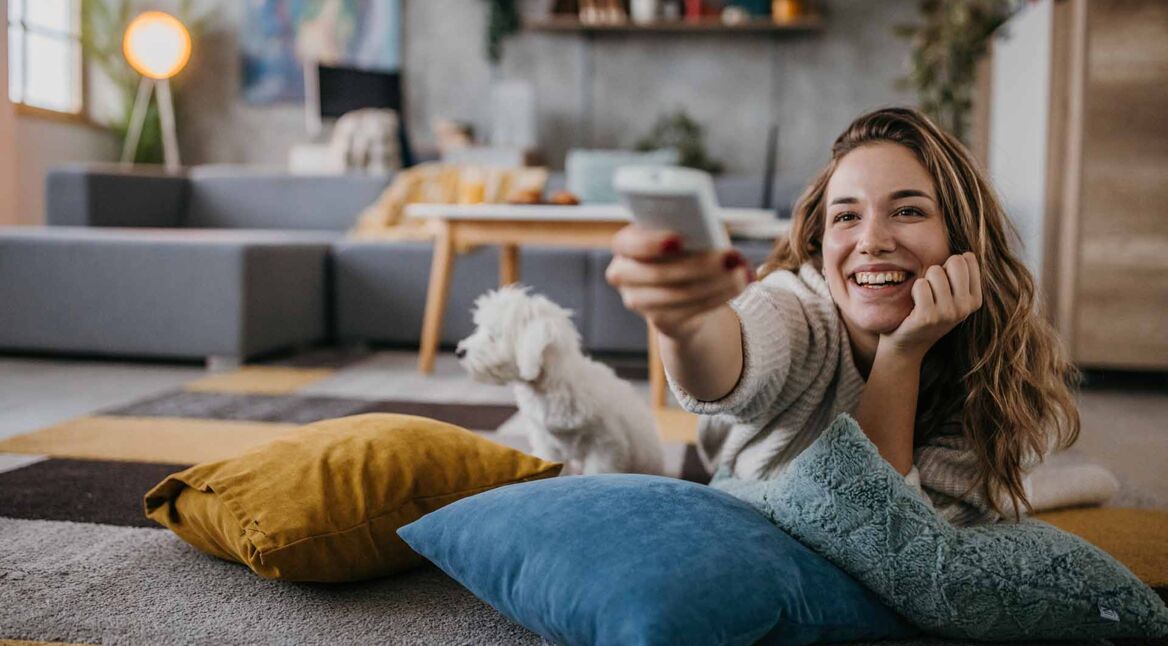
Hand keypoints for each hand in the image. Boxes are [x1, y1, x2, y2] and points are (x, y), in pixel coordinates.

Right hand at [605, 225, 754, 340]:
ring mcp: (638, 302)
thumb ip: (690, 231)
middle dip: (698, 266)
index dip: (652, 243)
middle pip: (659, 273)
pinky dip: (719, 296)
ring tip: (742, 273)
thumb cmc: (683, 249)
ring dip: (717, 283)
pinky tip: (738, 286)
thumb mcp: (684, 235)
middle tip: (730, 258)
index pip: (629, 243)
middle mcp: (623, 274)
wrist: (681, 287)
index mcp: (625, 244)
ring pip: (680, 294)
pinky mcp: (660, 321)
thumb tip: (712, 237)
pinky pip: (691, 310)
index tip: (678, 239)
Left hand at [881, 252, 982, 358]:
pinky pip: (920, 285)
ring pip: (935, 271)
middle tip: (931, 289)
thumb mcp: (952, 297)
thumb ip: (961, 276)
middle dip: (938, 269)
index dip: (949, 265)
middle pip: (954, 261)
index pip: (967, 258)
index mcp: (975, 299)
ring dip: (924, 280)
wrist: (908, 344)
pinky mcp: (928, 317)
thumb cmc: (928, 312)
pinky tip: (914, 304)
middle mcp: (965, 307)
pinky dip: (914, 289)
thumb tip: (967, 254)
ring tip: (923, 298)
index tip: (943, 283)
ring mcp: (948, 313)